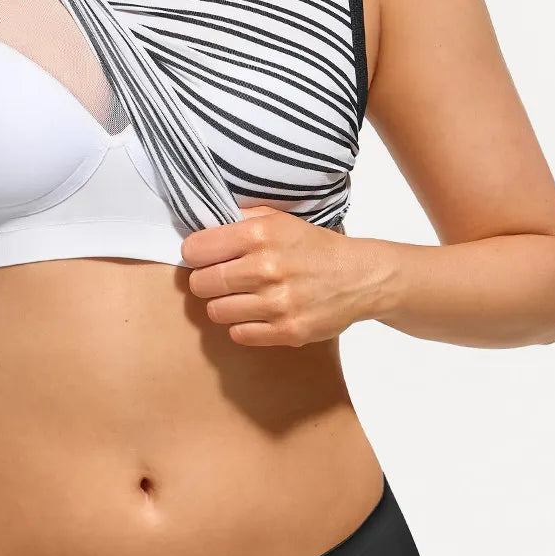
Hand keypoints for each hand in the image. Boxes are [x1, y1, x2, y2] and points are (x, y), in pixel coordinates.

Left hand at [181, 204, 378, 346]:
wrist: (359, 277)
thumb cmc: (315, 247)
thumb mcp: (280, 220)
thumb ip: (242, 220)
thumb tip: (202, 228)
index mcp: (260, 235)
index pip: (196, 249)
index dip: (195, 254)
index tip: (202, 257)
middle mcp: (266, 268)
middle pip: (201, 284)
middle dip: (205, 281)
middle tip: (219, 279)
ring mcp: (277, 303)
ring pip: (216, 312)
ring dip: (223, 305)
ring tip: (240, 297)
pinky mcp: (287, 331)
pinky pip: (239, 335)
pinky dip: (243, 326)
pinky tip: (256, 314)